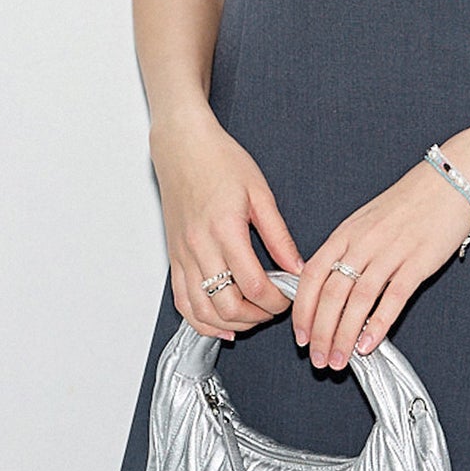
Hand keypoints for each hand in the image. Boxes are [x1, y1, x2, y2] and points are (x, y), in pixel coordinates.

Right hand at [152, 113, 305, 341]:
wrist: (182, 146)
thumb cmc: (219, 161)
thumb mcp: (260, 193)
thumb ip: (279, 235)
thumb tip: (296, 266)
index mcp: (225, 230)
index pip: (253, 285)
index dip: (276, 301)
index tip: (288, 297)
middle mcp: (199, 247)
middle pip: (227, 306)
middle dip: (257, 317)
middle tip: (274, 308)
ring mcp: (182, 255)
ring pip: (202, 311)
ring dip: (230, 323)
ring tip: (252, 318)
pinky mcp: (173, 258)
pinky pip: (182, 302)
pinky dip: (201, 320)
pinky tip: (220, 323)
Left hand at [290, 158, 469, 370]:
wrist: (450, 181)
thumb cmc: (409, 202)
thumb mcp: (367, 220)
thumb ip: (347, 249)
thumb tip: (328, 285)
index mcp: (346, 232)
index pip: (312, 276)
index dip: (303, 310)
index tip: (300, 335)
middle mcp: (363, 242)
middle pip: (331, 294)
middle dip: (320, 333)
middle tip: (317, 359)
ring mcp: (391, 252)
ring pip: (358, 301)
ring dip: (344, 336)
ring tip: (339, 360)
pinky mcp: (418, 262)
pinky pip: (393, 299)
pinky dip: (378, 325)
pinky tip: (369, 345)